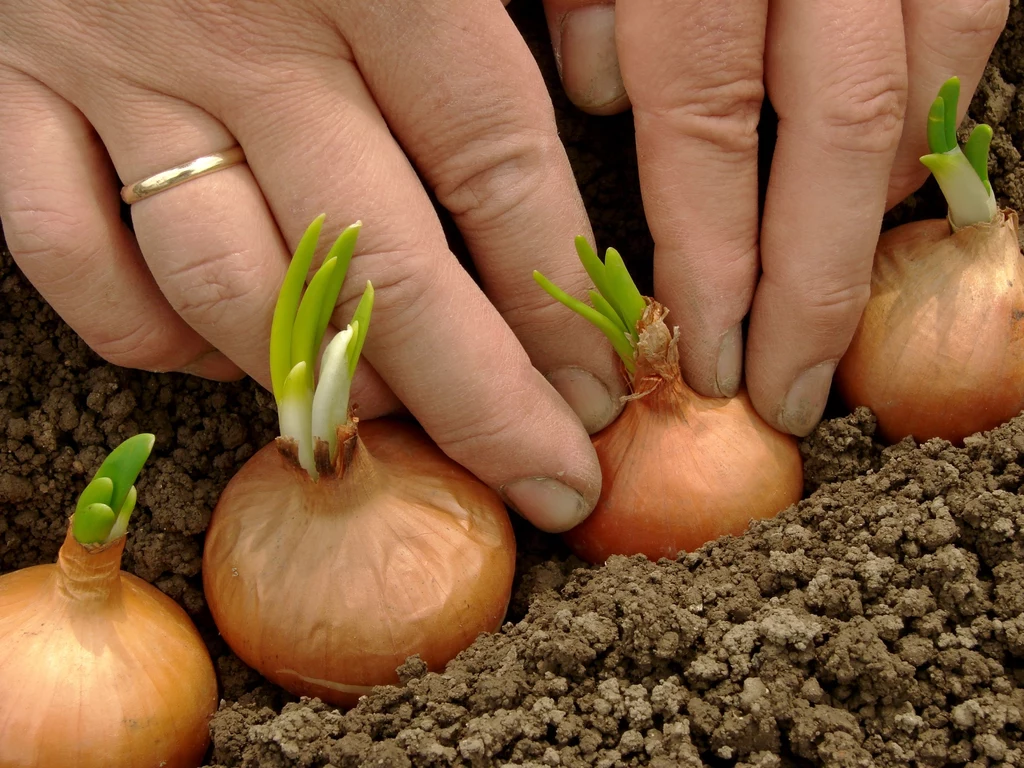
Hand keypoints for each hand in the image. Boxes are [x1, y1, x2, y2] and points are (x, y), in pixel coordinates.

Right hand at [0, 0, 629, 531]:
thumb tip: (598, 84)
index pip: (496, 169)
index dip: (559, 301)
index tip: (604, 392)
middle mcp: (239, 32)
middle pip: (381, 268)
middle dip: (479, 400)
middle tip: (549, 480)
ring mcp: (110, 68)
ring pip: (228, 287)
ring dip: (320, 379)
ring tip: (395, 421)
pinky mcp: (5, 92)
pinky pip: (68, 258)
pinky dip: (148, 335)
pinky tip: (220, 358)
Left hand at [541, 0, 1008, 434]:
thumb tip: (599, 85)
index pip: (704, 125)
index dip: (710, 259)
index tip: (707, 359)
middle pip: (839, 127)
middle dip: (814, 283)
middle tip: (788, 390)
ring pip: (919, 81)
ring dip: (877, 203)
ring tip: (828, 294)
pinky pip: (963, 17)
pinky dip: (932, 105)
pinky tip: (882, 166)